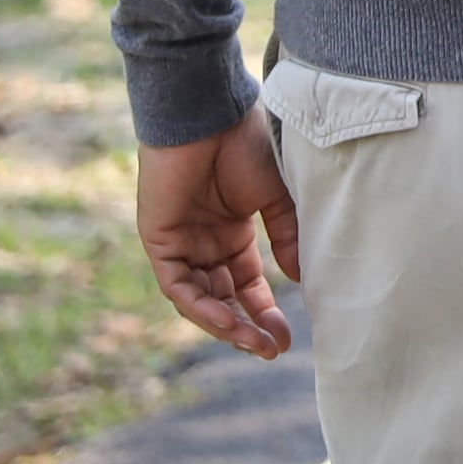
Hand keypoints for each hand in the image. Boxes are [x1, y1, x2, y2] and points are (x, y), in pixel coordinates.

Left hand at [140, 118, 299, 358]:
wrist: (212, 113)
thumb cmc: (248, 143)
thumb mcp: (279, 196)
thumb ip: (288, 236)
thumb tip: (303, 279)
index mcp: (231, 230)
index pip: (247, 283)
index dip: (265, 310)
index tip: (289, 339)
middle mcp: (204, 241)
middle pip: (224, 297)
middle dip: (248, 326)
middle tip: (273, 350)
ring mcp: (181, 241)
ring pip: (200, 298)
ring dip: (226, 324)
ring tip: (254, 343)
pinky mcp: (160, 240)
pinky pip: (178, 286)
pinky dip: (201, 306)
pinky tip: (229, 321)